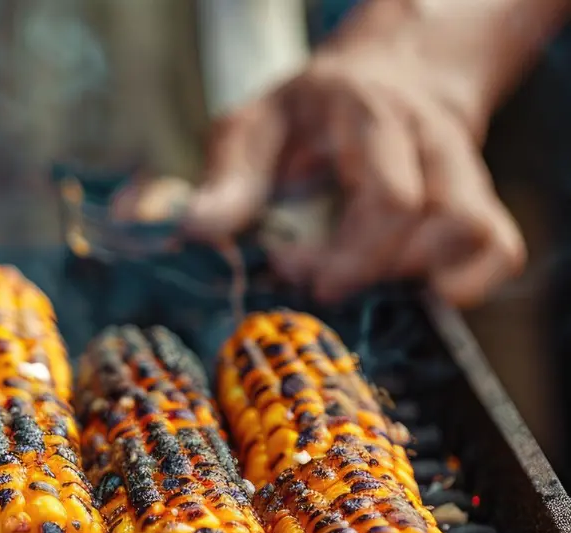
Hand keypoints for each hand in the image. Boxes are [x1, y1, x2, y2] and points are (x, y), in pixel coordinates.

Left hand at [184, 13, 526, 306]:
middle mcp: (429, 138)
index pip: (390, 196)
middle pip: (438, 220)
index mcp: (370, 115)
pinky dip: (465, 282)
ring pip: (475, 233)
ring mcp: (463, 168)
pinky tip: (413, 292)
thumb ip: (229, 177)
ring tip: (356, 276)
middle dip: (370, 267)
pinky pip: (499, 248)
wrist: (386, 76)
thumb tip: (197, 230)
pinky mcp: (479, 198)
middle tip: (315, 279)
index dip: (347, 252)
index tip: (293, 268)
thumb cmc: (308, 113)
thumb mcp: (253, 126)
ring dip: (413, 275)